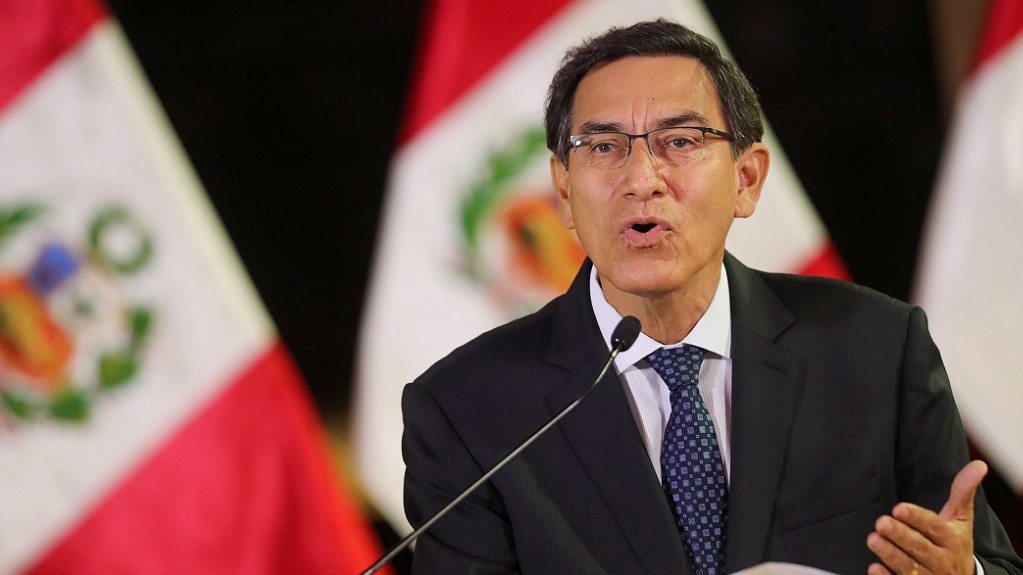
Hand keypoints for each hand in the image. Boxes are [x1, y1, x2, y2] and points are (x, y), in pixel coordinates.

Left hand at [866, 460, 986, 574]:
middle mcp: (942, 560)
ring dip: (890, 554)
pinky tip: (874, 568)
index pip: (933, 527)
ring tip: (873, 539)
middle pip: (919, 547)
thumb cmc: (955, 542)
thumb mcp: (961, 518)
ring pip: (909, 566)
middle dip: (899, 535)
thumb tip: (978, 465)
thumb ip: (963, 492)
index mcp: (952, 539)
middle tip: (880, 522)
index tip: (899, 508)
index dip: (916, 518)